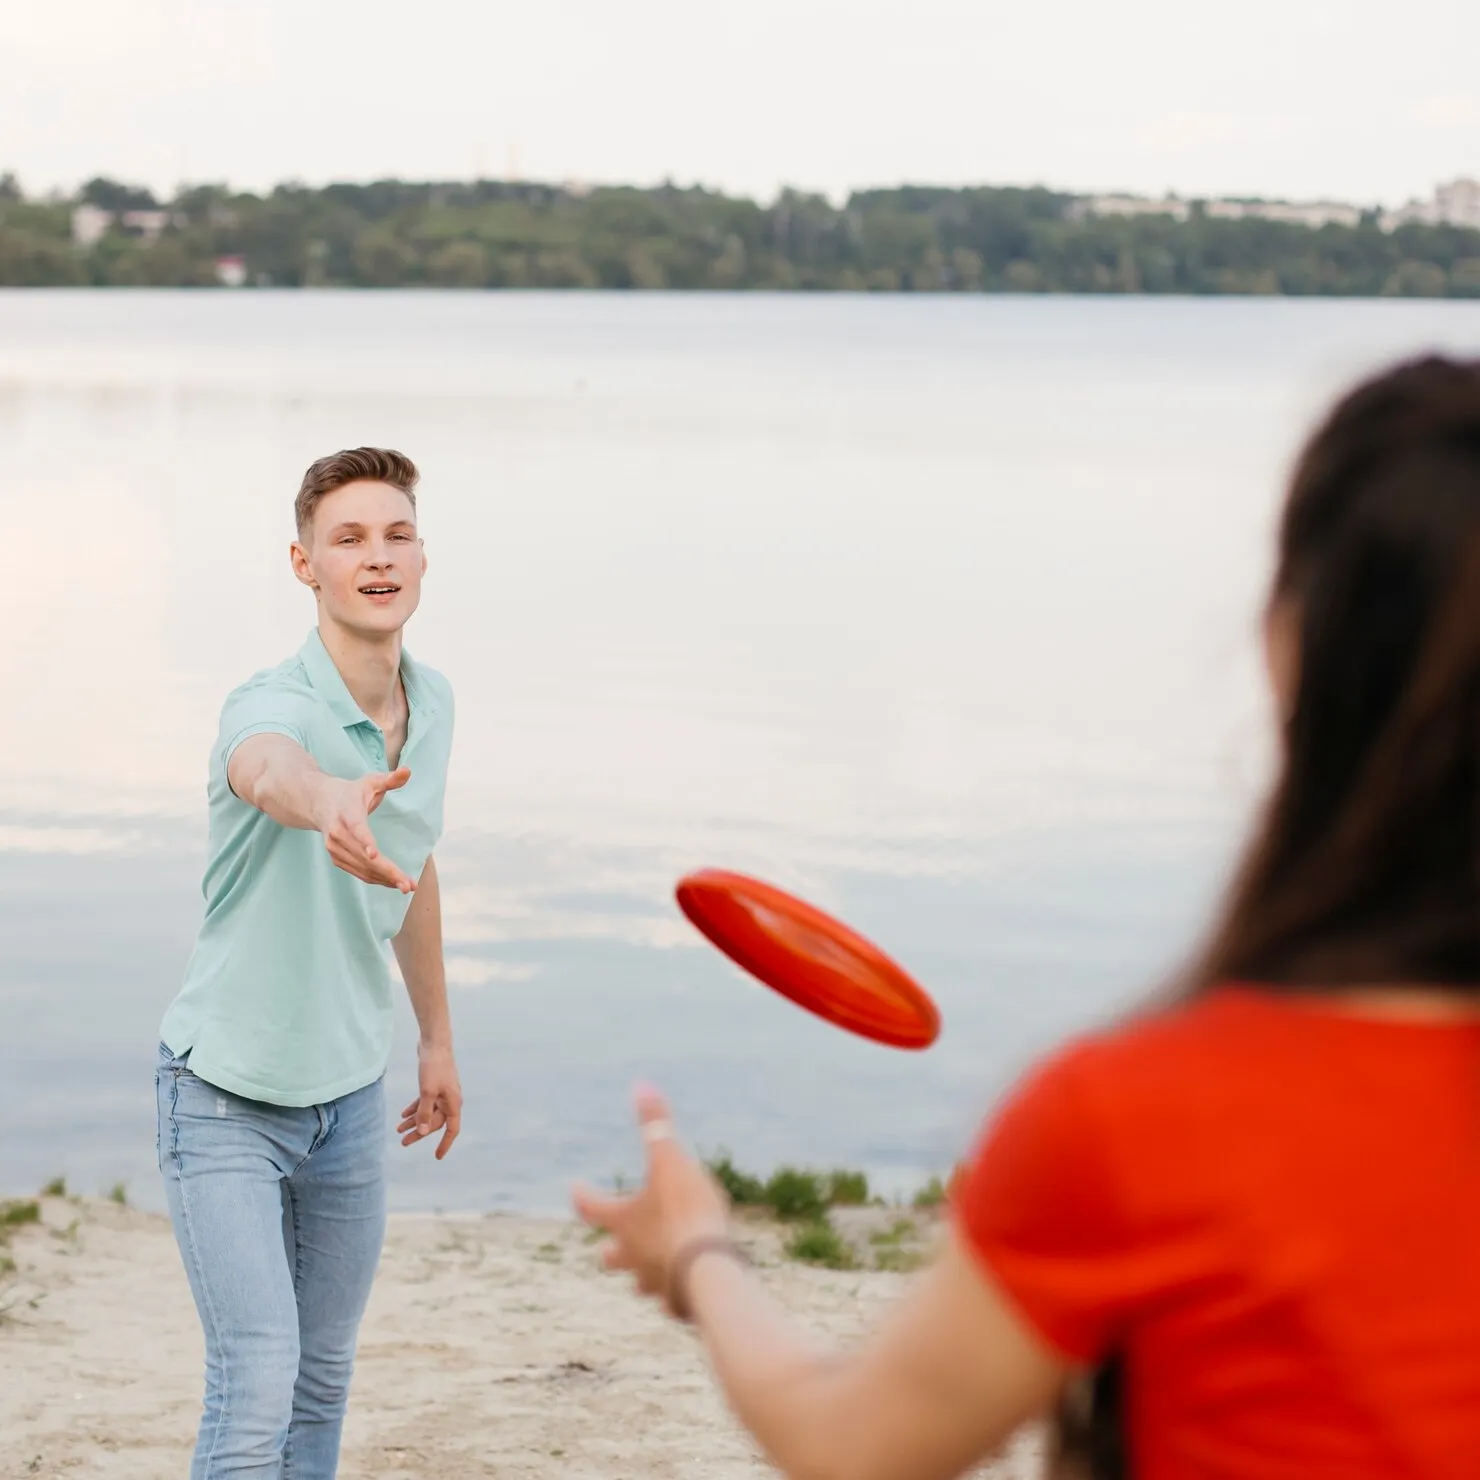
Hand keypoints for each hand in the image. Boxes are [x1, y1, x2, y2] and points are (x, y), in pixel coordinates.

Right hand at [311, 768, 415, 891]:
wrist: (319, 803)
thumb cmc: (350, 792)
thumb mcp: (370, 782)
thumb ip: (390, 779)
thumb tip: (408, 770)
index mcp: (347, 814)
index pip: (357, 829)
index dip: (366, 842)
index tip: (375, 855)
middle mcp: (338, 834)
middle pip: (364, 857)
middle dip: (388, 872)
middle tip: (409, 885)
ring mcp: (335, 849)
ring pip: (362, 868)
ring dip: (385, 880)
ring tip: (408, 887)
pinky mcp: (336, 858)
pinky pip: (358, 872)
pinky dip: (376, 879)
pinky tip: (393, 883)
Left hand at [398, 1041, 462, 1158]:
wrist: (434, 1043)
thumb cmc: (434, 1067)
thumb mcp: (428, 1092)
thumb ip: (425, 1112)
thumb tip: (423, 1131)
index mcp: (453, 1103)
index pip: (451, 1129)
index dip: (445, 1144)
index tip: (437, 1157)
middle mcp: (449, 1100)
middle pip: (435, 1122)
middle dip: (419, 1132)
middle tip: (403, 1142)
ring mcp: (442, 1092)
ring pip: (428, 1112)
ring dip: (414, 1121)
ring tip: (398, 1130)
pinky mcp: (433, 1085)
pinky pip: (424, 1102)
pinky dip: (414, 1108)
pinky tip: (403, 1114)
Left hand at [572, 1086, 730, 1315]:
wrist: (709, 1269)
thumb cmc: (686, 1212)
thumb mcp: (671, 1159)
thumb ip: (656, 1124)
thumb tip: (640, 1084)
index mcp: (624, 1221)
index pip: (591, 1207)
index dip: (582, 1196)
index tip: (575, 1189)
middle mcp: (632, 1255)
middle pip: (611, 1256)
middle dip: (611, 1249)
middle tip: (609, 1245)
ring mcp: (654, 1282)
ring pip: (641, 1282)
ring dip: (644, 1273)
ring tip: (652, 1267)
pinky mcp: (678, 1304)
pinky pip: (672, 1303)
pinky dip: (676, 1294)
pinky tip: (685, 1292)